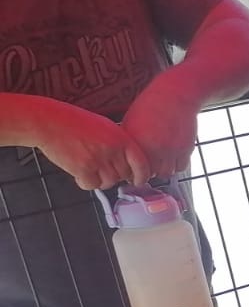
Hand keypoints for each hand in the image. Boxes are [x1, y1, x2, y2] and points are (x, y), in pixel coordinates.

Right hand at [30, 99, 149, 190]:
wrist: (48, 121)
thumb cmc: (74, 121)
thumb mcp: (105, 126)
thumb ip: (119, 143)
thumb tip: (130, 161)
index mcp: (121, 138)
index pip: (141, 164)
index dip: (142, 176)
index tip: (139, 181)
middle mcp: (112, 150)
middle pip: (124, 175)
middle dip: (116, 176)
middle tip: (103, 169)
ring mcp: (98, 160)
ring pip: (109, 182)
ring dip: (101, 180)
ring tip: (90, 169)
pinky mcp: (82, 169)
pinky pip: (92, 185)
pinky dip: (86, 183)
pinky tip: (79, 173)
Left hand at [121, 81, 202, 180]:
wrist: (175, 96)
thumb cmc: (150, 106)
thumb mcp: (130, 122)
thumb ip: (130, 142)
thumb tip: (127, 158)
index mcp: (137, 143)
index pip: (133, 169)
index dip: (134, 170)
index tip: (136, 167)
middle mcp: (153, 149)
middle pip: (150, 174)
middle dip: (149, 170)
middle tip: (150, 162)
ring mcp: (171, 151)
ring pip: (166, 172)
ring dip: (163, 169)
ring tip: (161, 159)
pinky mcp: (185, 150)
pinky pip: (181, 167)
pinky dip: (177, 164)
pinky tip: (173, 155)